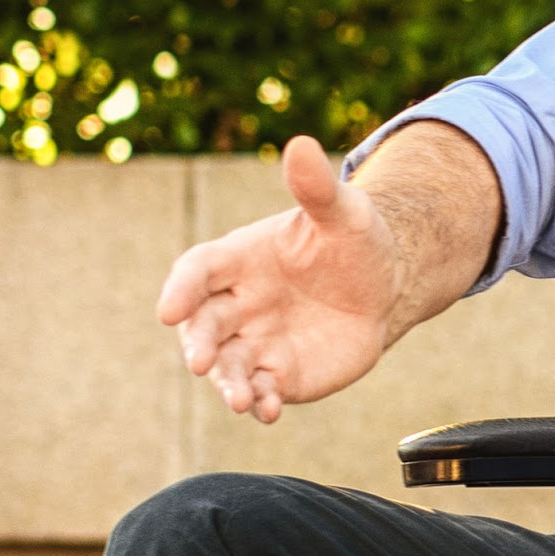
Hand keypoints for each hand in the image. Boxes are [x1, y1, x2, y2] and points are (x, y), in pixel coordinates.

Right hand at [160, 133, 401, 424]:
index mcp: (240, 259)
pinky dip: (260, 403)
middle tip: (199, 363)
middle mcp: (238, 303)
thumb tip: (299, 144)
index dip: (181, 290)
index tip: (169, 310)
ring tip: (240, 400)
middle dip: (197, 344)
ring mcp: (257, 342)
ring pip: (228, 366)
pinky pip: (262, 391)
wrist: (385, 286)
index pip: (197, 272)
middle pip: (203, 325)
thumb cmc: (354, 241)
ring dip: (227, 384)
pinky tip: (268, 411)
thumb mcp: (343, 212)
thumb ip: (316, 188)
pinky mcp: (281, 374)